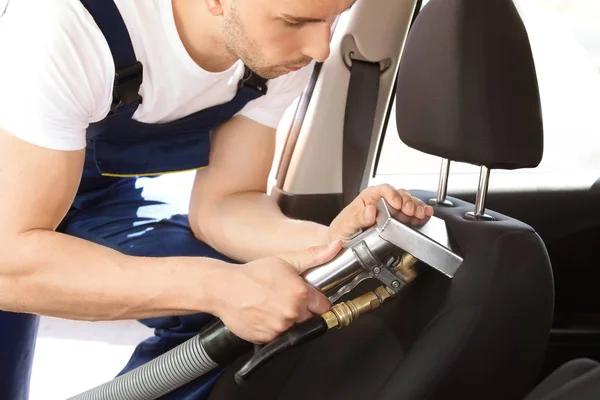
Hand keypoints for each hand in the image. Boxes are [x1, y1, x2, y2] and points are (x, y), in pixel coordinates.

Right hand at [212, 240, 342, 343]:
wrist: (223, 289)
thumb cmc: (251, 274)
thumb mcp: (285, 260)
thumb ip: (314, 255)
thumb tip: (336, 246)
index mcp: (300, 294)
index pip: (324, 306)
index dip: (317, 301)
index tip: (309, 298)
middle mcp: (292, 313)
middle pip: (310, 318)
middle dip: (302, 310)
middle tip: (285, 298)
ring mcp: (279, 328)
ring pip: (294, 328)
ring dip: (288, 319)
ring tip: (272, 304)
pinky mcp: (267, 338)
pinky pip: (278, 336)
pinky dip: (273, 328)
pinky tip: (263, 314)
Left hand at [328, 185, 433, 241]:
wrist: (343, 242)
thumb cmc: (342, 230)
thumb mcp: (345, 224)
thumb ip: (357, 217)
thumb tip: (369, 211)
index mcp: (367, 198)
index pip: (382, 189)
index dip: (392, 194)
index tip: (396, 204)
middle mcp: (381, 202)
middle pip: (399, 195)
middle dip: (407, 202)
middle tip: (410, 212)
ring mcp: (390, 210)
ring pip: (407, 202)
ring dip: (416, 207)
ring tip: (419, 214)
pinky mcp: (397, 219)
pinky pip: (411, 212)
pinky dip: (420, 212)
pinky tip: (425, 215)